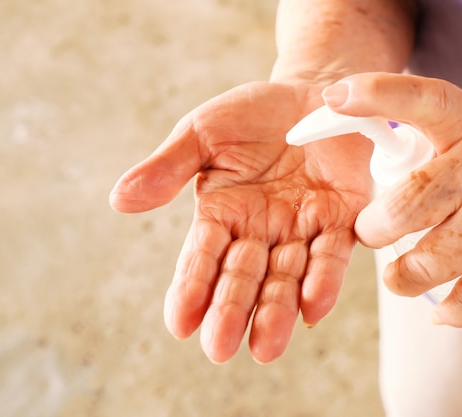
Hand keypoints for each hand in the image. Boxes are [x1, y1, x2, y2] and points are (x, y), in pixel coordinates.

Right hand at [110, 81, 372, 362]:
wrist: (316, 92)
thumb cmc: (255, 114)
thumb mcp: (205, 131)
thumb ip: (169, 167)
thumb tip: (119, 200)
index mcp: (222, 213)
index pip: (202, 257)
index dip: (190, 288)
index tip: (180, 324)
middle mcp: (260, 231)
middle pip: (242, 277)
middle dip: (230, 311)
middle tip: (218, 348)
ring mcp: (301, 229)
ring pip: (286, 277)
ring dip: (276, 312)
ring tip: (265, 347)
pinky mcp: (342, 220)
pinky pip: (333, 253)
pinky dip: (324, 279)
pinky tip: (312, 308)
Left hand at [323, 72, 461, 326]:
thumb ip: (443, 133)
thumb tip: (389, 146)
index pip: (422, 101)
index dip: (376, 95)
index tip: (337, 96)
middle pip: (406, 208)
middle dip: (375, 230)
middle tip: (370, 233)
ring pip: (432, 261)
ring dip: (403, 277)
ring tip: (399, 276)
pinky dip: (454, 309)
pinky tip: (441, 311)